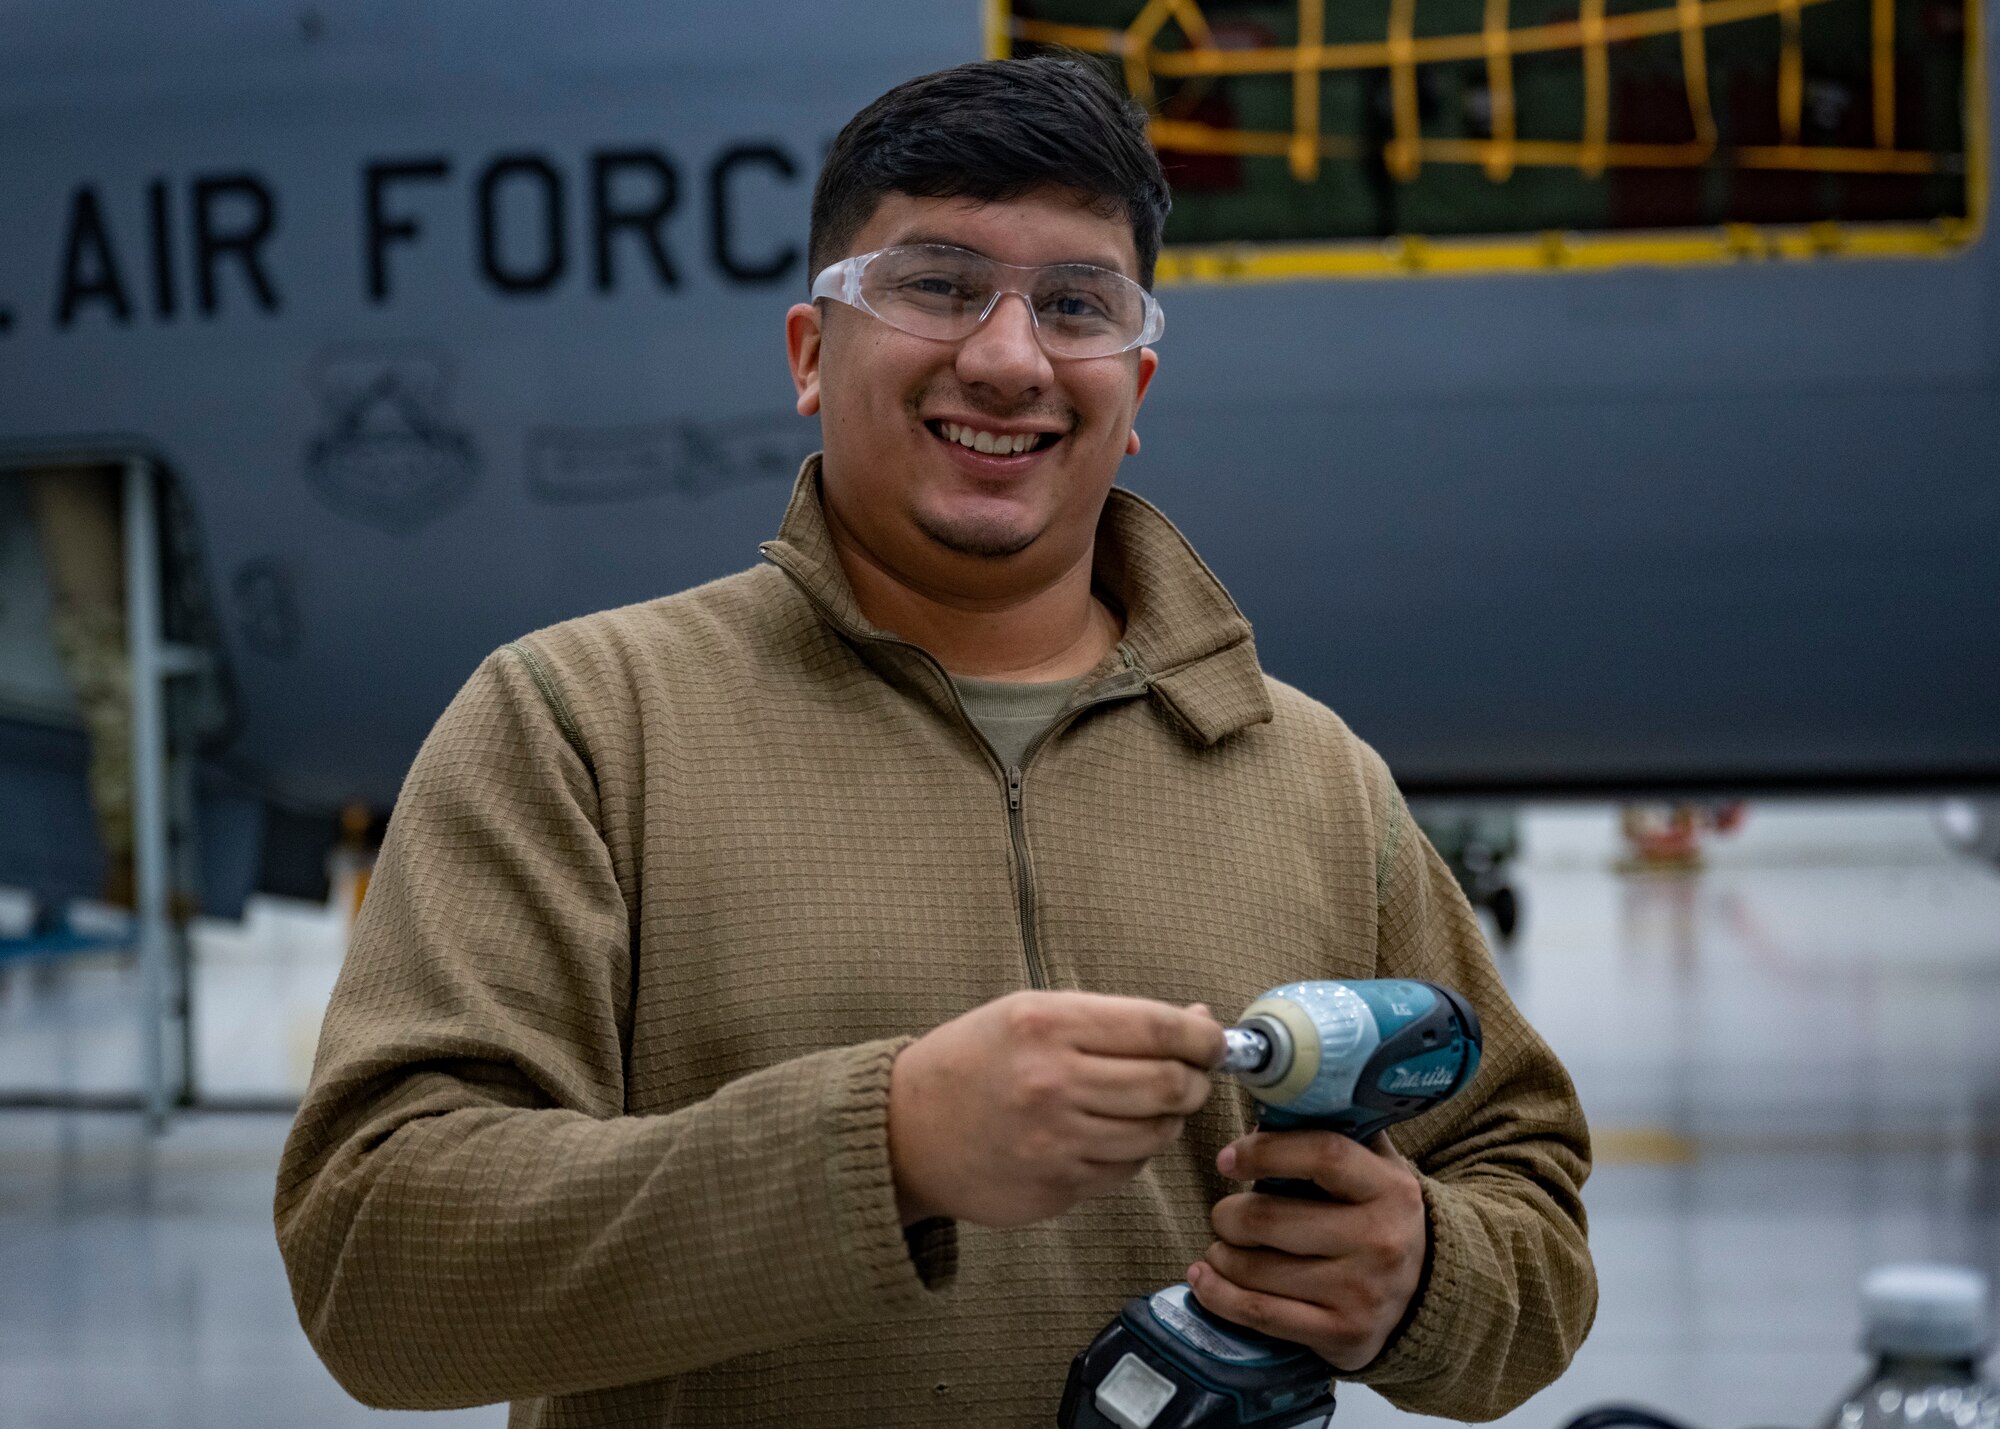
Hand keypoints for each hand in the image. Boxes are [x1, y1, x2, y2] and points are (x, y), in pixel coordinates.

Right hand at [888, 991, 1223, 1227]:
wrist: (903, 1130)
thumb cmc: (973, 1061)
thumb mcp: (1031, 1014)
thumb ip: (1114, 1018)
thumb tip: (1197, 1019)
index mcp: (1047, 1024)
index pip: (1160, 1028)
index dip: (1203, 1036)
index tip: (1213, 1041)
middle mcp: (1052, 1082)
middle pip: (1170, 1085)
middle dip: (1195, 1081)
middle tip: (1191, 1076)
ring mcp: (1055, 1142)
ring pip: (1155, 1135)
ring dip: (1165, 1121)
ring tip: (1144, 1106)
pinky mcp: (1055, 1188)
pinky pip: (1123, 1172)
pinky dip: (1129, 1154)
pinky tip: (1103, 1137)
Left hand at [1186, 1130, 1426, 1370]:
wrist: (1427, 1291)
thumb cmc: (1379, 1215)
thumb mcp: (1374, 1167)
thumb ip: (1332, 1131)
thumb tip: (1265, 1112)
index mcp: (1390, 1189)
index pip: (1323, 1156)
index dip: (1264, 1152)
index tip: (1228, 1159)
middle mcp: (1381, 1242)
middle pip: (1272, 1221)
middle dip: (1229, 1215)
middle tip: (1224, 1214)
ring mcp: (1361, 1292)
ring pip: (1258, 1270)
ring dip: (1221, 1255)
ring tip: (1220, 1246)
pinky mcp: (1342, 1334)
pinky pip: (1261, 1314)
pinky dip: (1219, 1296)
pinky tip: (1203, 1278)